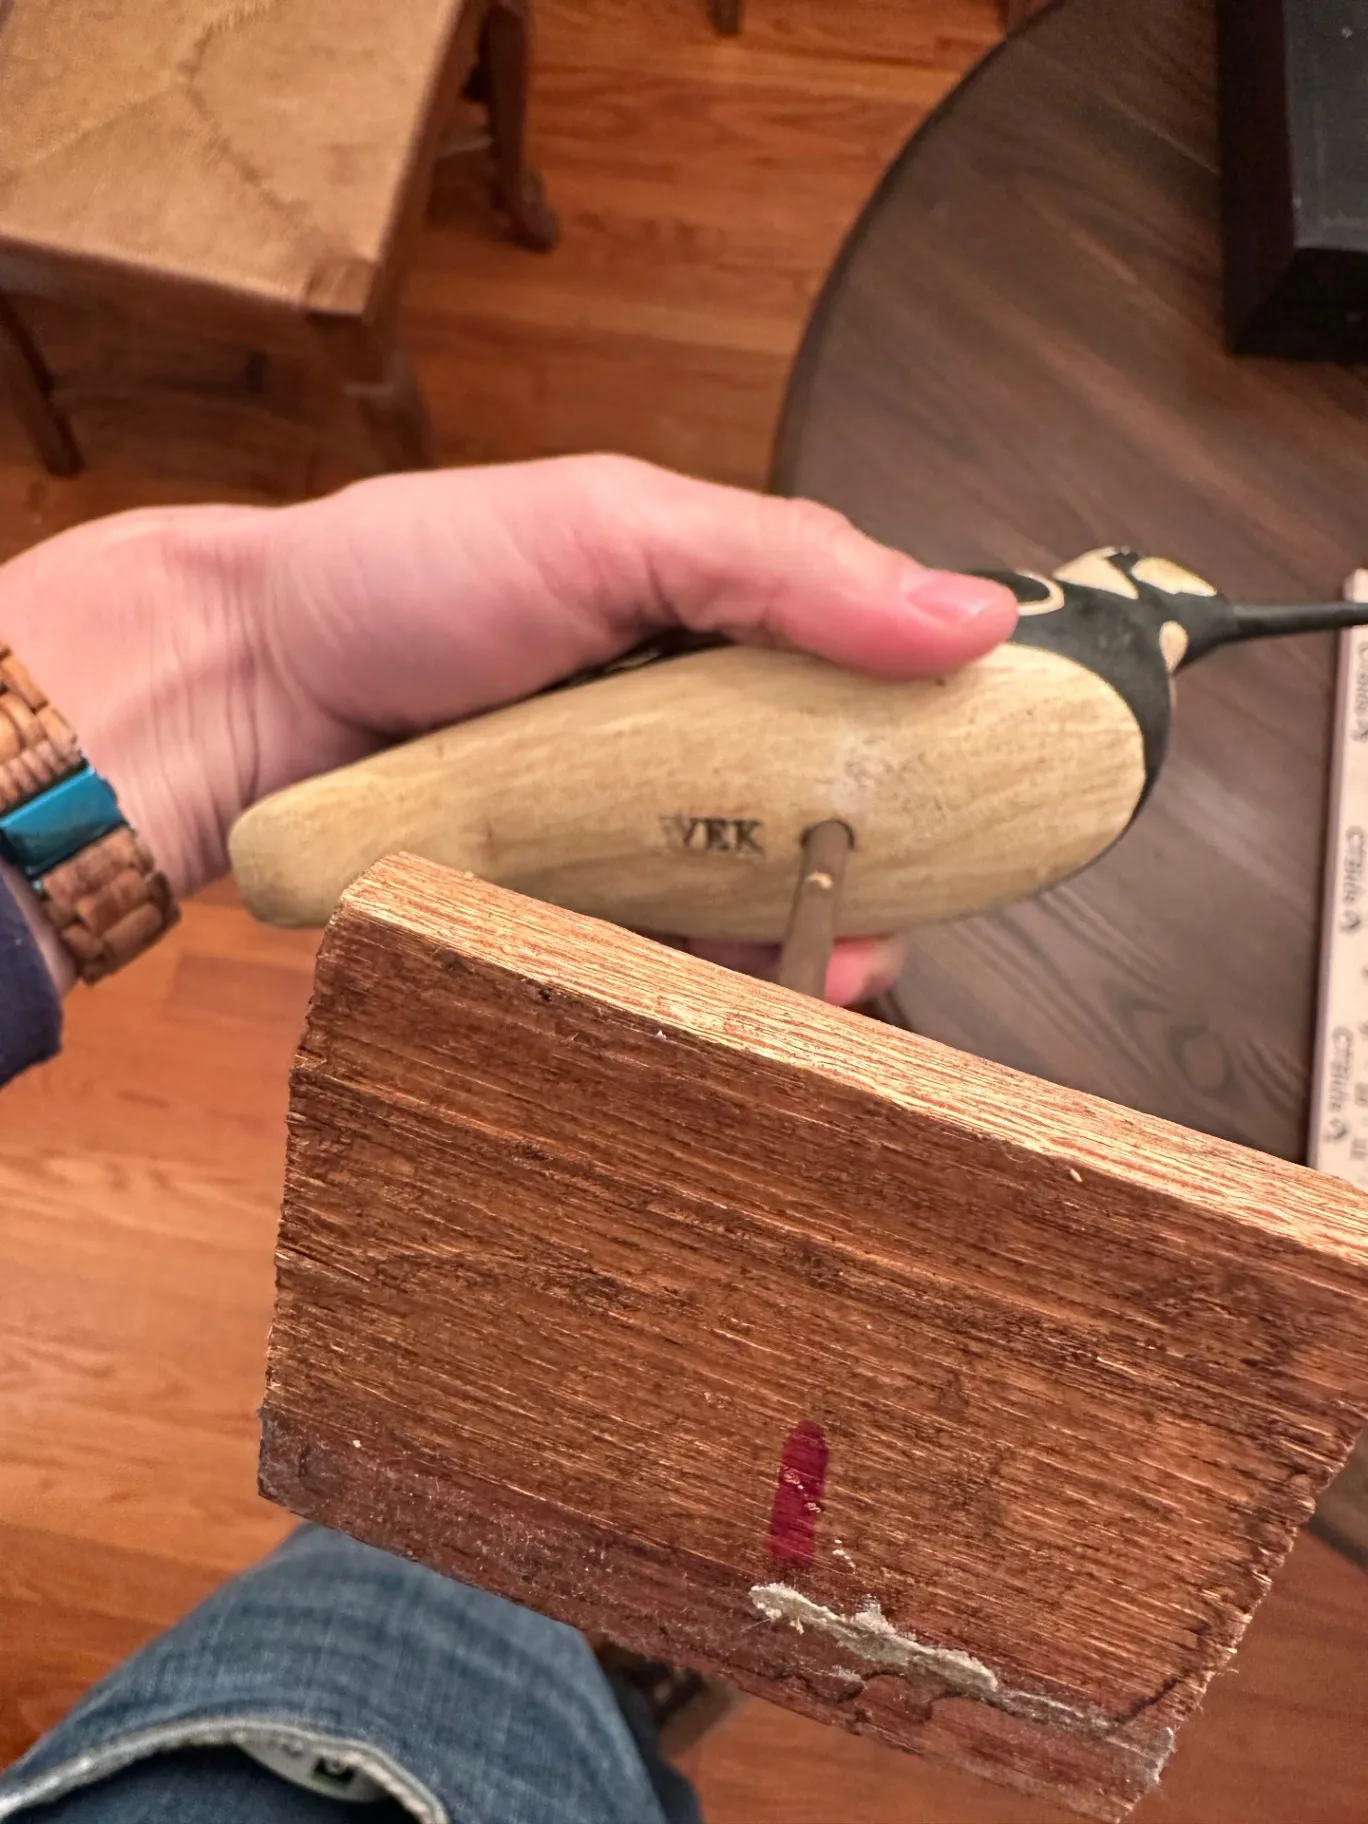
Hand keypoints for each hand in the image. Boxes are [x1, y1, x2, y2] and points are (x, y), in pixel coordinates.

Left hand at [0, 457, 1015, 1001]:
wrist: (250, 696)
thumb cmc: (409, 576)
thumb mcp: (616, 528)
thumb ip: (787, 566)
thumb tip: (972, 616)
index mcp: (719, 615)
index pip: (877, 667)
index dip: (952, 724)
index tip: (1017, 774)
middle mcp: (691, 722)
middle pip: (840, 798)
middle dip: (901, 853)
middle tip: (927, 892)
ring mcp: (641, 819)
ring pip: (772, 887)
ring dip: (828, 928)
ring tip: (856, 964)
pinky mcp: (588, 902)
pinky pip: (684, 949)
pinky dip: (734, 974)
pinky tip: (776, 995)